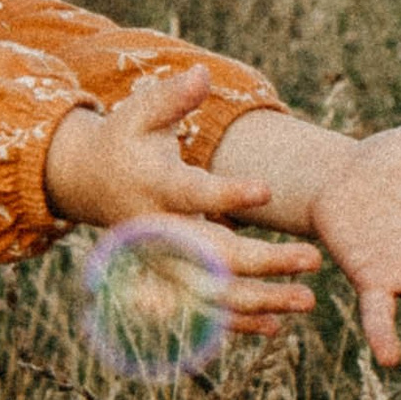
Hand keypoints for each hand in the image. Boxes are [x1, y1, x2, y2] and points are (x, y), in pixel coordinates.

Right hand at [44, 70, 320, 339]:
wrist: (87, 181)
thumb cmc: (126, 139)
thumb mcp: (142, 113)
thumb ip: (173, 98)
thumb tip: (202, 74)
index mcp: (154, 185)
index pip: (193, 193)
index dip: (227, 192)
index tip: (265, 189)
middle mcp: (158, 231)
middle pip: (213, 255)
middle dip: (265, 262)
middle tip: (313, 259)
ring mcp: (160, 262)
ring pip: (212, 294)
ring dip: (260, 301)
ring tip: (308, 301)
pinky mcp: (165, 281)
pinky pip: (201, 312)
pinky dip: (235, 323)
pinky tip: (275, 325)